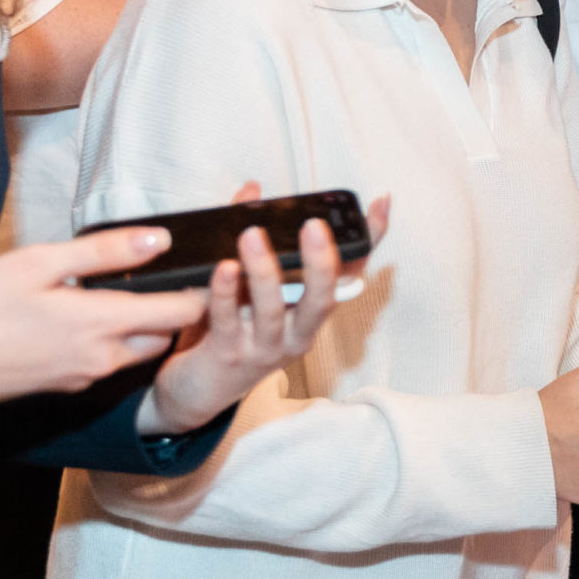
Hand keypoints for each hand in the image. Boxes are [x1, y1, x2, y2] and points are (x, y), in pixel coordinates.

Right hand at [0, 228, 206, 411]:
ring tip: (138, 294)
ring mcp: (84, 376)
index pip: (183, 312)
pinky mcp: (65, 385)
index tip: (216, 270)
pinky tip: (93, 319)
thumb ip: (105, 251)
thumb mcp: (39, 262)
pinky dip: (116, 342)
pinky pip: (108, 363)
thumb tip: (160, 240)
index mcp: (103, 323)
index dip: (206, 290)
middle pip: (166, 335)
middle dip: (179, 311)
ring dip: (147, 327)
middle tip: (180, 279)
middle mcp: (103, 357)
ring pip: (138, 351)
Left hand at [136, 183, 391, 436]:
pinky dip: (227, 293)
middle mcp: (297, 333)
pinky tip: (223, 268)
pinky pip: (229, 321)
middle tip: (313, 226)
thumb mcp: (250, 285)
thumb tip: (253, 190)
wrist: (198, 388)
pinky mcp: (228, 356)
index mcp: (309, 312)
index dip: (368, 238)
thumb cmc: (231, 328)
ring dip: (263, 272)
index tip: (380, 203)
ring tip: (252, 236)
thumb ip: (253, 238)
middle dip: (323, 263)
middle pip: (322, 300)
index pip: (349, 272)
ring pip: (273, 309)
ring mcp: (264, 348)